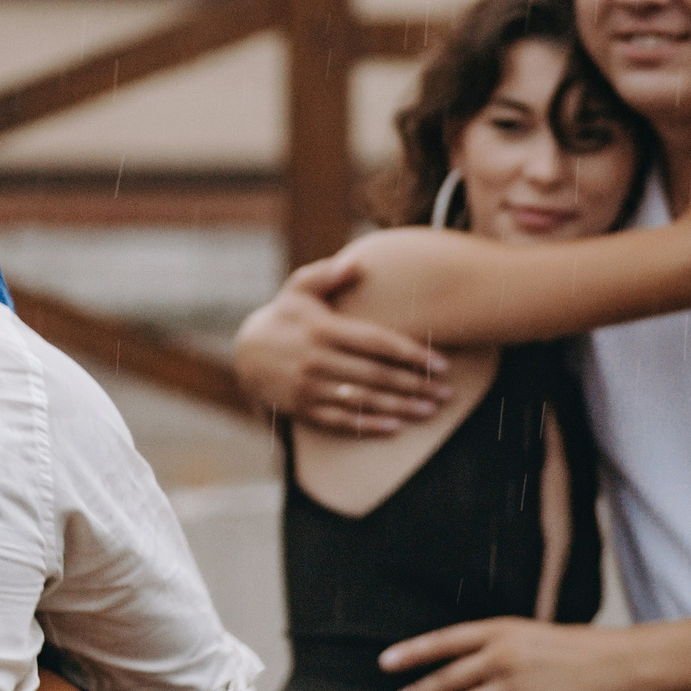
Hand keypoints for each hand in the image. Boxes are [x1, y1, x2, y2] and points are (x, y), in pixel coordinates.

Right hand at [232, 256, 449, 434]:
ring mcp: (308, 386)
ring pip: (362, 399)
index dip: (411, 354)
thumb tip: (356, 262)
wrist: (244, 353)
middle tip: (446, 392)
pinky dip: (367, 425)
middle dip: (415, 384)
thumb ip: (327, 274)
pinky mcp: (301, 408)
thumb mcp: (297, 288)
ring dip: (400, 406)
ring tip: (430, 409)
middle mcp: (317, 359)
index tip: (441, 364)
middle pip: (376, 374)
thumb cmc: (284, 317)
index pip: (376, 343)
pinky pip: (339, 420)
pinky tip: (395, 427)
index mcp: (323, 329)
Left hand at [380, 617, 630, 690]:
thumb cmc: (581, 648)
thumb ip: (501, 645)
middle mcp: (500, 656)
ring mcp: (513, 686)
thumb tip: (472, 663)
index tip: (385, 663)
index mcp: (499, 630)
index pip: (444, 641)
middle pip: (447, 677)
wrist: (622, 664)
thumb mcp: (532, 634)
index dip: (412, 652)